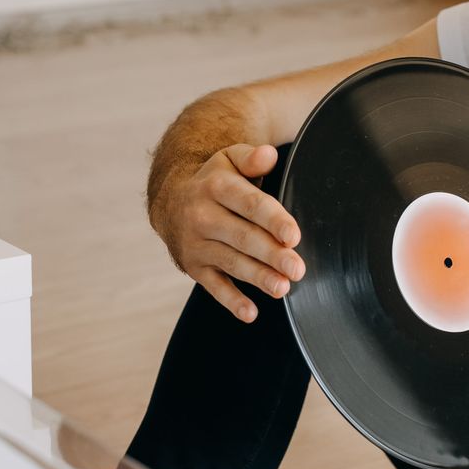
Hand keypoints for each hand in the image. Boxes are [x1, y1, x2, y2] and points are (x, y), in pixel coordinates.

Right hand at [151, 143, 303, 321]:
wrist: (171, 202)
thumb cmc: (215, 182)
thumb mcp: (229, 161)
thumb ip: (251, 158)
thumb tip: (269, 155)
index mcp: (216, 186)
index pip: (248, 204)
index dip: (271, 219)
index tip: (293, 235)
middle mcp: (202, 216)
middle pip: (242, 237)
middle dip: (270, 254)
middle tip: (297, 268)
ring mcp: (197, 244)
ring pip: (231, 263)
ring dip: (257, 277)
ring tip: (283, 288)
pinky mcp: (194, 267)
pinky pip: (213, 287)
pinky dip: (231, 301)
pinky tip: (251, 313)